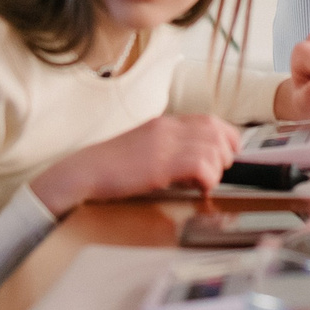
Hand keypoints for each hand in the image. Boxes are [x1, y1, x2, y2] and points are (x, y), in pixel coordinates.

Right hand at [27, 114, 241, 213]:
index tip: (226, 155)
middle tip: (215, 173)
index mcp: (165, 123)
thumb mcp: (145, 148)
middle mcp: (168, 128)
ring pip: (214, 149)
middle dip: (225, 155)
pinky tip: (196, 189)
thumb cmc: (112, 168)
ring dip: (216, 170)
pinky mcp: (160, 164)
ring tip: (203, 183)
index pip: (211, 120)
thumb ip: (171, 149)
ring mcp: (164, 144)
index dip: (227, 138)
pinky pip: (202, 166)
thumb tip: (198, 162)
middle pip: (217, 132)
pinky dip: (207, 179)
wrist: (83, 173)